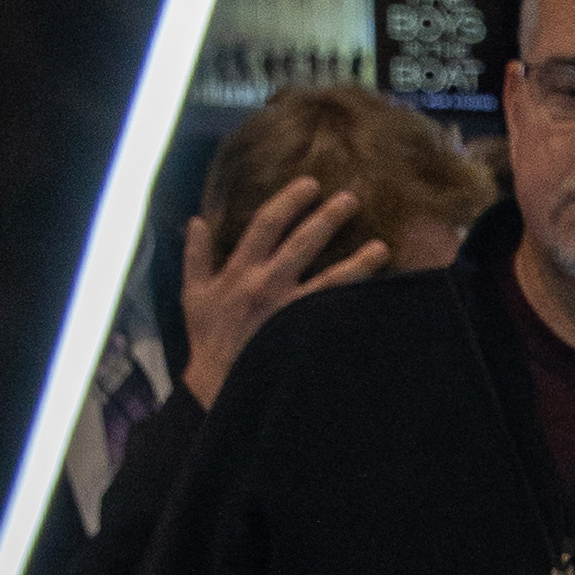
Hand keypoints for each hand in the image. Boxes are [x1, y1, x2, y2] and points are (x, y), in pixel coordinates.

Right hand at [179, 178, 385, 408]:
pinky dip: (357, 306)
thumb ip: (196, 257)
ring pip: (331, 280)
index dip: (290, 200)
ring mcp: (290, 313)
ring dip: (359, 262)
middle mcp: (267, 286)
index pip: (268, 223)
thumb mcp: (193, 296)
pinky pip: (337, 317)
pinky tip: (380, 296)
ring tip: (381, 248)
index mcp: (240, 271)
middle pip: (303, 242)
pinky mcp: (306, 338)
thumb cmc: (208, 342)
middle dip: (329, 217)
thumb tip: (197, 222)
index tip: (311, 185)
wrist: (217, 389)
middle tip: (352, 199)